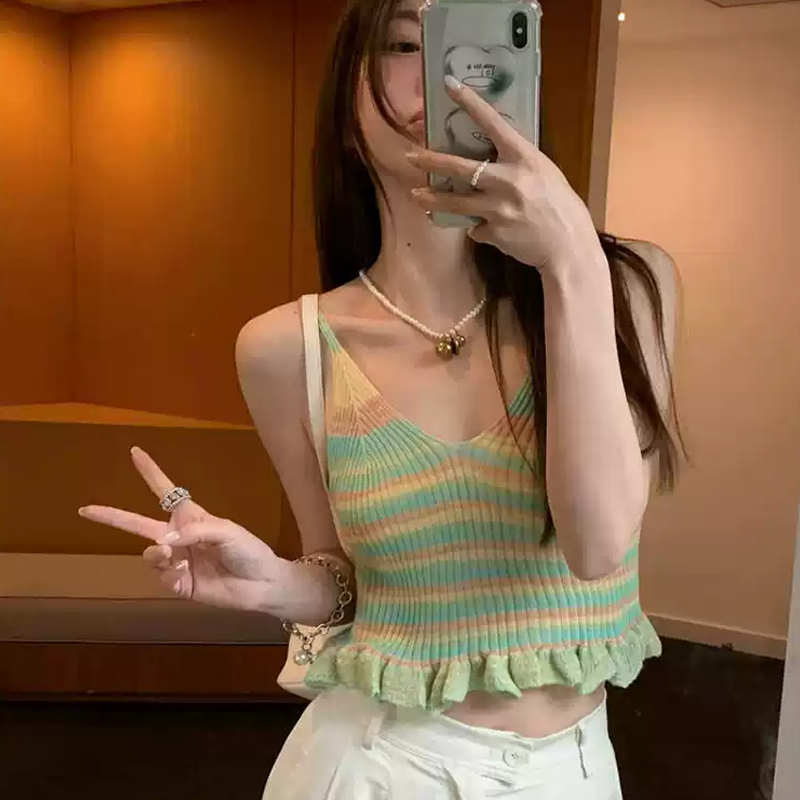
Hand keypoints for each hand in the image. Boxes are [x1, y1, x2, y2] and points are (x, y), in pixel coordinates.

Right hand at [78, 446, 280, 611]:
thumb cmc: (249, 551)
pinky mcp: (180, 584)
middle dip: (113, 516)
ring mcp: (178, 561)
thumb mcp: (228, 531)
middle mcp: (179, 537)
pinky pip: (163, 577)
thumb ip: (195, 531)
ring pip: (150, 554)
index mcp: (191, 517)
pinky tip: (186, 574)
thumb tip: (162, 541)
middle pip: (139, 525)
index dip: (150, 473)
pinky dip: (170, 575)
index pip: (166, 492)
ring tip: (173, 556)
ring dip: (156, 554)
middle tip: (86, 509)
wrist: (262, 584)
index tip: (135, 452)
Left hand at [407, 76, 601, 274]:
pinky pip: (476, 228)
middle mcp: (508, 181)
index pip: (493, 123)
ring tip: (416, 195)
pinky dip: (479, 228)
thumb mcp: (543, 172)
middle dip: (431, 161)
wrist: (567, 245)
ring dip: (433, 199)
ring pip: (456, 203)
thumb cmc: (560, 205)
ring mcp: (498, 209)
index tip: (450, 84)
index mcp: (524, 158)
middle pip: (460, 167)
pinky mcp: (493, 233)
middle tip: (410, 155)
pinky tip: (491, 229)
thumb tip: (490, 159)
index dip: (470, 102)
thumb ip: (516, 164)